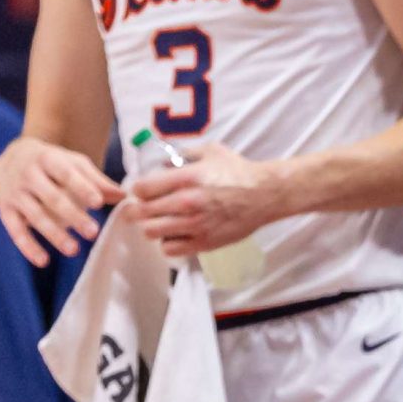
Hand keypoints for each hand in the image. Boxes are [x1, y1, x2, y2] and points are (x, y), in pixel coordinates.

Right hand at [0, 136, 122, 265]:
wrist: (12, 157)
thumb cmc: (53, 163)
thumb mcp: (74, 163)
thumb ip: (97, 180)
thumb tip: (124, 196)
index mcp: (48, 159)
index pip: (67, 174)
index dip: (82, 188)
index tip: (98, 203)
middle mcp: (28, 175)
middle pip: (53, 198)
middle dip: (73, 216)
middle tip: (93, 233)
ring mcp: (15, 193)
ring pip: (36, 216)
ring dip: (54, 234)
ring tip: (74, 250)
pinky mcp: (5, 210)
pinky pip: (16, 231)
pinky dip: (28, 247)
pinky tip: (43, 261)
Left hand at [125, 139, 276, 255]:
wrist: (265, 195)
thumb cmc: (238, 172)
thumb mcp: (211, 151)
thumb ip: (183, 155)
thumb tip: (162, 164)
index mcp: (186, 178)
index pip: (142, 189)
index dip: (138, 189)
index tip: (142, 190)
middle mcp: (187, 203)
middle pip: (141, 212)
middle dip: (137, 209)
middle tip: (142, 208)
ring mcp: (195, 225)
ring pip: (151, 232)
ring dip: (151, 226)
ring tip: (159, 221)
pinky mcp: (204, 242)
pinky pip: (170, 250)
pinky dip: (168, 243)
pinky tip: (175, 234)